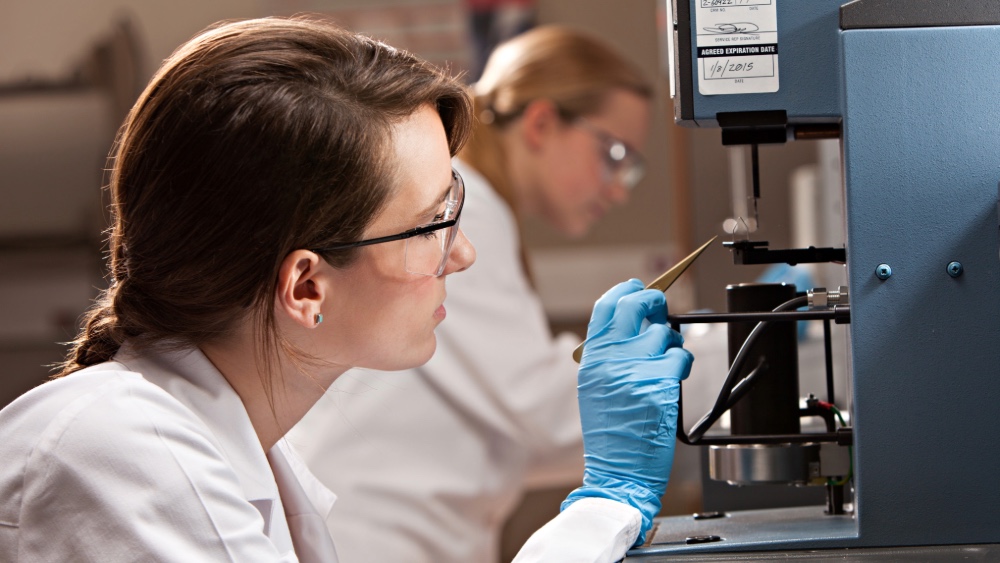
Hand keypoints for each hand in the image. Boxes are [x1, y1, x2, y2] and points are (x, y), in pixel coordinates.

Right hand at [562, 279, 693, 545]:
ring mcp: (636, 368)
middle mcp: (611, 358)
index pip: (605, 307)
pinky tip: (673, 379)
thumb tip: (633, 325)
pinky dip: (681, 364)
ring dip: (670, 344)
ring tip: (663, 364)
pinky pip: (680, 356)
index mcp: (592, 358)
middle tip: (660, 306)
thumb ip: (608, 355)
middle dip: (653, 300)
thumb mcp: (594, 388)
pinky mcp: (660, 382)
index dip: (623, 291)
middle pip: (635, 306)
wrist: (618, 470)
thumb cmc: (610, 434)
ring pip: (664, 334)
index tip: (635, 287)